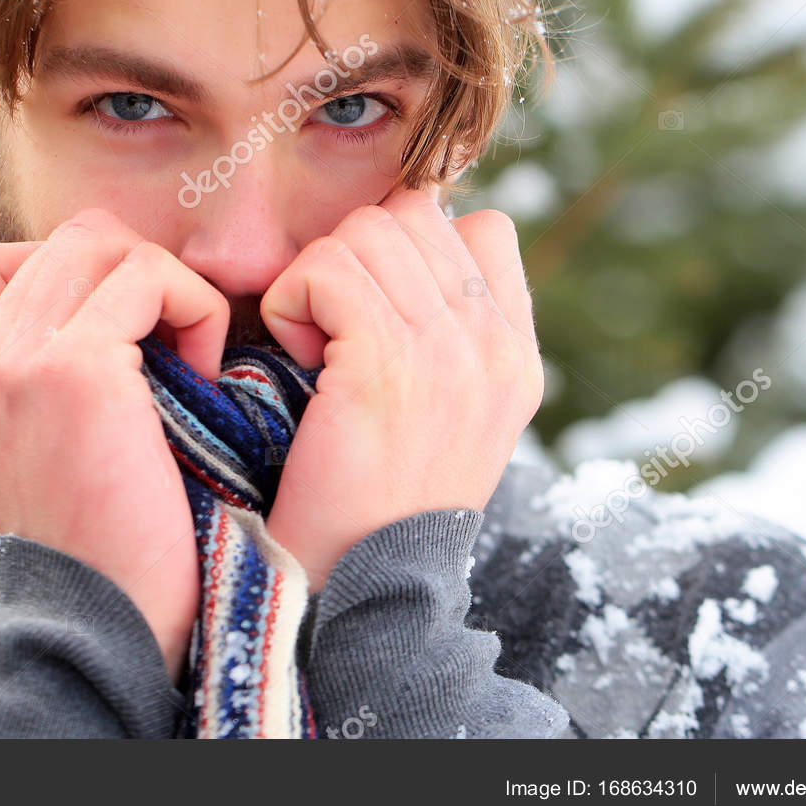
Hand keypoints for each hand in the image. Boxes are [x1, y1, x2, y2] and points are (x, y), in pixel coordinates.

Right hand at [0, 207, 229, 680]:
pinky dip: (193, 307)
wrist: (106, 624)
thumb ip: (39, 390)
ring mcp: (16, 359)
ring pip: (101, 242)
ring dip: (164, 284)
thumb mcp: (40, 459)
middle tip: (170, 336)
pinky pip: (147, 277)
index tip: (118, 323)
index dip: (62, 266)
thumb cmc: (103, 551)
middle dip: (132, 269)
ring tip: (188, 354)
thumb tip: (103, 327)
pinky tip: (203, 371)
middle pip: (59, 239)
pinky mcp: (73, 368)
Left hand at [258, 186, 544, 590]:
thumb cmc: (377, 501)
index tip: (378, 309)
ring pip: (365, 230)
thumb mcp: (450, 417)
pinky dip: (290, 302)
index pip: (483, 228)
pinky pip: (325, 270)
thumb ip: (450, 336)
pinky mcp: (382, 368)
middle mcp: (493, 348)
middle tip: (334, 330)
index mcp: (516, 356)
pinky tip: (296, 356)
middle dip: (354, 256)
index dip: (414, 246)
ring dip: (319, 277)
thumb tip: (404, 250)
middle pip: (412, 214)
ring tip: (315, 346)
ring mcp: (446, 355)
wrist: (362, 591)